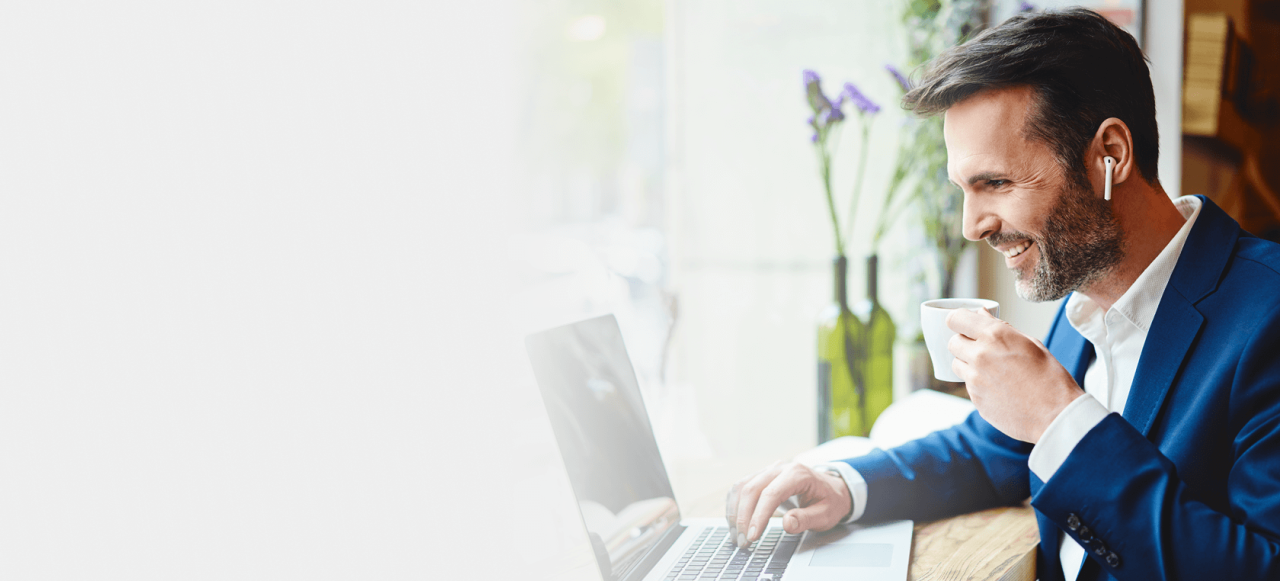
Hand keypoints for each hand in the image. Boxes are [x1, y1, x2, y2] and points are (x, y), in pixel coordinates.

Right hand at [724, 461, 850, 548]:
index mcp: (797, 474)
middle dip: (743, 517)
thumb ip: (806, 519)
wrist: (832, 488)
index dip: (759, 516)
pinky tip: (734, 521)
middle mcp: (780, 468)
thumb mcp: (826, 514)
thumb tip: (786, 524)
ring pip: (742, 487)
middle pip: (752, 489)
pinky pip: (741, 487)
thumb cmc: (829, 501)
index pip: (771, 494)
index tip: (753, 536)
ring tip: (737, 536)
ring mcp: (769, 470)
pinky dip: (734, 504)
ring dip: (735, 512)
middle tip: (743, 542)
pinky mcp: (761, 476)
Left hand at [947, 307, 1084, 442]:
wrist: (1056, 415)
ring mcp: (974, 379)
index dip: (959, 320)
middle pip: (952, 342)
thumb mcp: (1031, 343)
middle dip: (964, 342)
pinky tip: (998, 387)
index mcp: (995, 335)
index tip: (965, 325)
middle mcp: (980, 355)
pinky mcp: (975, 398)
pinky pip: (967, 385)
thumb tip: (982, 315)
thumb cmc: (1050, 377)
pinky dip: (977, 383)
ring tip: (992, 369)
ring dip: (967, 363)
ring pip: (956, 364)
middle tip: (981, 348)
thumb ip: (1001, 328)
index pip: (955, 318)